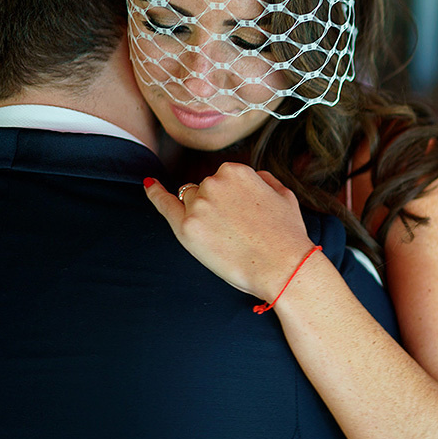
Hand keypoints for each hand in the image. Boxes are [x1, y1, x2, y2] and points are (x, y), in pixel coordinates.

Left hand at [144, 163, 316, 300]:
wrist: (284, 267)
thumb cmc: (287, 235)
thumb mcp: (284, 195)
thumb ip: (263, 179)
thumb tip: (252, 177)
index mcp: (237, 171)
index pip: (224, 179)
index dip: (233, 200)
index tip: (243, 215)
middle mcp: (214, 182)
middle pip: (205, 189)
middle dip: (217, 206)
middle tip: (239, 231)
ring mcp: (198, 205)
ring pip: (191, 202)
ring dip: (202, 214)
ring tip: (225, 237)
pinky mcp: (186, 228)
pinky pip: (164, 204)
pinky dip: (154, 193)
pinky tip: (149, 184)